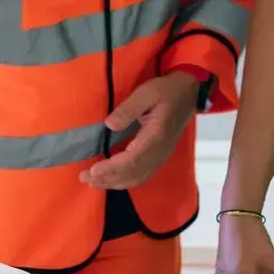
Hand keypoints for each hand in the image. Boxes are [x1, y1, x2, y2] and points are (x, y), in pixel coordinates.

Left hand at [79, 71, 199, 190]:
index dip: (112, 168)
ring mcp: (161, 156)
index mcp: (156, 136)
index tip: (93, 170)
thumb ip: (128, 109)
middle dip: (108, 179)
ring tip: (93, 182)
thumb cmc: (166, 91)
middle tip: (85, 178)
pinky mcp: (159, 156)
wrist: (188, 93)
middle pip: (133, 173)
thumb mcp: (146, 92)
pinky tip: (111, 179)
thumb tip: (109, 125)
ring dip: (115, 183)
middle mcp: (160, 151)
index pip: (133, 160)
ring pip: (137, 177)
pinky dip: (125, 181)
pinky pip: (142, 175)